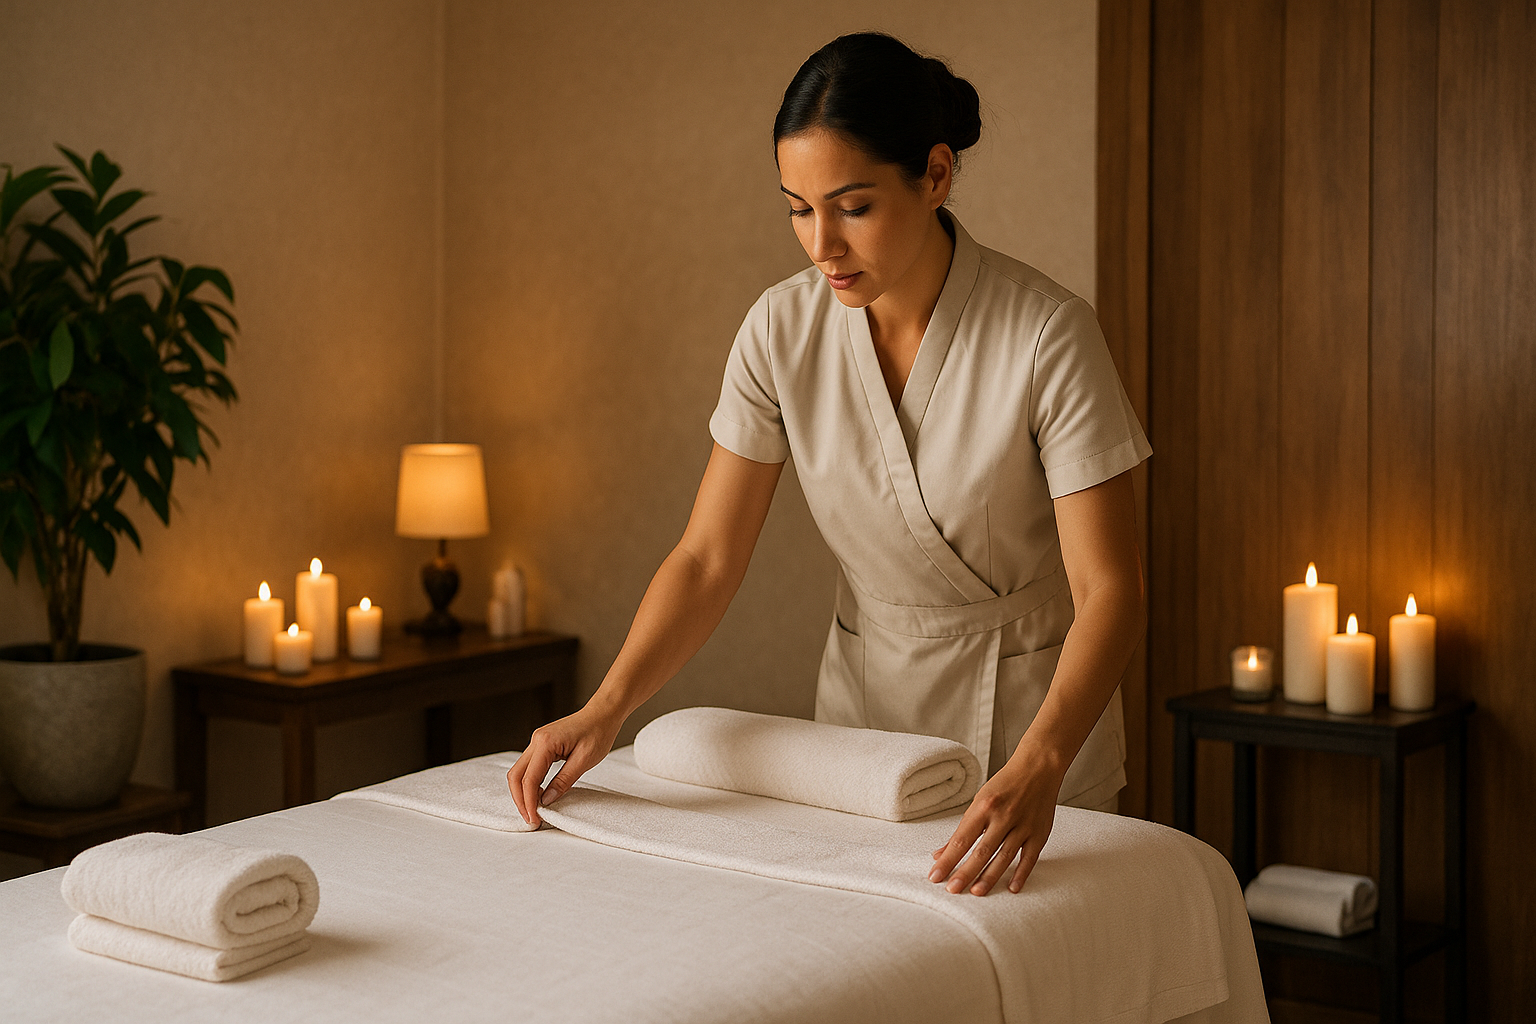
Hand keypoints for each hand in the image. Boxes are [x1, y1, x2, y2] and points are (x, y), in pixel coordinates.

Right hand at [507, 702, 623, 825]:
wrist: (603, 713)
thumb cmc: (598, 732)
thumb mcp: (584, 760)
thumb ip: (564, 781)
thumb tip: (547, 800)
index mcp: (545, 743)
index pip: (529, 779)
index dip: (530, 802)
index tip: (535, 819)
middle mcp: (536, 740)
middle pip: (515, 776)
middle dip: (520, 800)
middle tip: (531, 819)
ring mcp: (537, 741)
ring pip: (519, 772)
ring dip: (523, 792)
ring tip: (535, 811)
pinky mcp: (542, 745)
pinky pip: (529, 767)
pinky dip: (530, 783)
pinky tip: (539, 795)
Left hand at [928, 743, 1064, 895]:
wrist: (1038, 767)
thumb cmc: (1005, 784)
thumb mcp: (979, 800)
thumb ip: (963, 829)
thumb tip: (940, 853)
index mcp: (984, 806)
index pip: (961, 839)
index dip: (947, 860)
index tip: (935, 876)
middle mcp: (1003, 816)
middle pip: (981, 850)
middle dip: (965, 872)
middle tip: (952, 890)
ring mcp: (1023, 826)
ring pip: (1004, 856)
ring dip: (990, 876)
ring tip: (976, 892)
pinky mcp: (1040, 833)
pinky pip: (1029, 857)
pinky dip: (1021, 874)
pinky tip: (1012, 888)